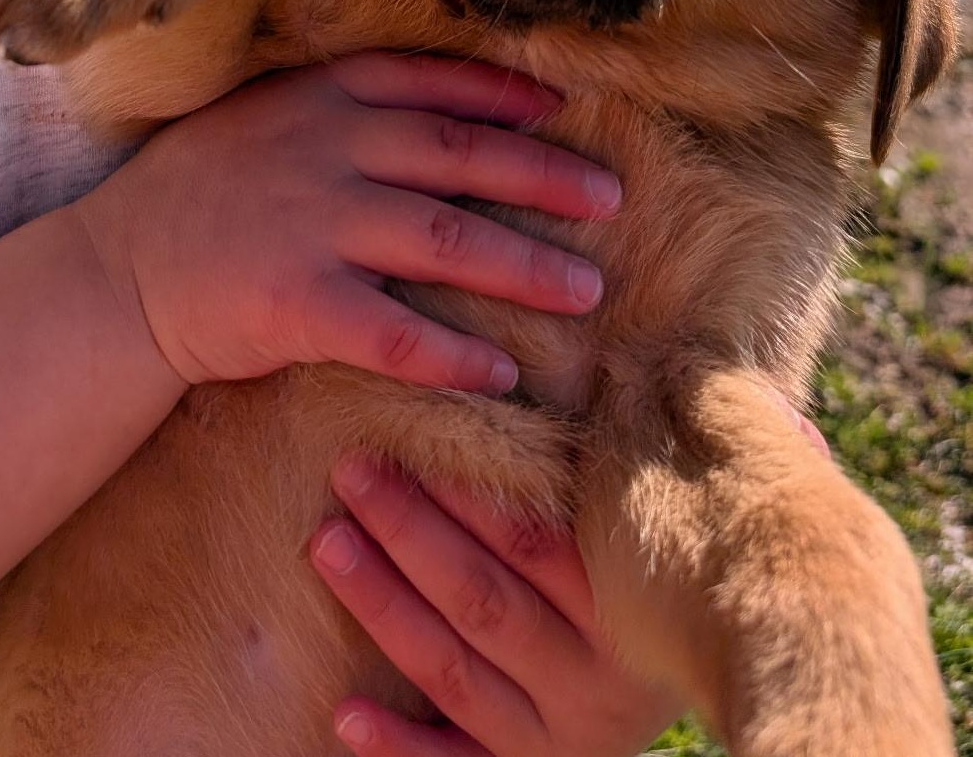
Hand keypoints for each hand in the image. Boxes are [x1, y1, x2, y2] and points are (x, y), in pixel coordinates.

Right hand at [81, 52, 620, 390]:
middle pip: (460, 156)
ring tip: (586, 289)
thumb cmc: (192, 196)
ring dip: (524, 266)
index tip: (562, 112)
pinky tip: (500, 373)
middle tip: (612, 199)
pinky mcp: (296, 302)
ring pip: (445, 239)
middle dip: (544, 176)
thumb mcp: (257, 123)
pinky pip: (395, 332)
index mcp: (318, 101)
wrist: (112, 275)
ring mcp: (311, 223)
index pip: (430, 85)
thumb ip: (331, 111)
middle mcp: (324, 150)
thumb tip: (425, 118)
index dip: (504, 98)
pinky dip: (453, 353)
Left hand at [308, 396, 831, 756]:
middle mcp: (603, 681)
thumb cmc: (709, 573)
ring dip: (382, 605)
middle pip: (481, 598)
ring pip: (453, 669)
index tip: (409, 430)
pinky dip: (401, 748)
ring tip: (325, 542)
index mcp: (633, 607)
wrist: (770, 675)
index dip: (465, 489)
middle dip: (406, 530)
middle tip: (351, 469)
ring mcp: (567, 736)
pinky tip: (344, 712)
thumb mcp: (715, 517)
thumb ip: (695, 457)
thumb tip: (729, 377)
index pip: (531, 541)